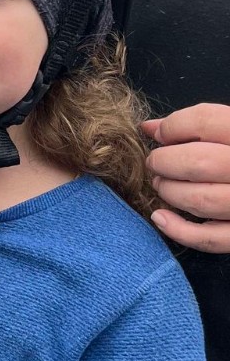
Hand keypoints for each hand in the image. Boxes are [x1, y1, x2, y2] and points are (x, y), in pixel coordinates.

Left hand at [143, 103, 229, 253]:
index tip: (161, 134)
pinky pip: (211, 239)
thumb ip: (200, 124)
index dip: (173, 126)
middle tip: (156, 163)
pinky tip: (161, 217)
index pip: (205, 121)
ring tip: (162, 184)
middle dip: (165, 162)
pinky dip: (179, 230)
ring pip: (201, 201)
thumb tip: (149, 128)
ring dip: (170, 192)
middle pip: (198, 163)